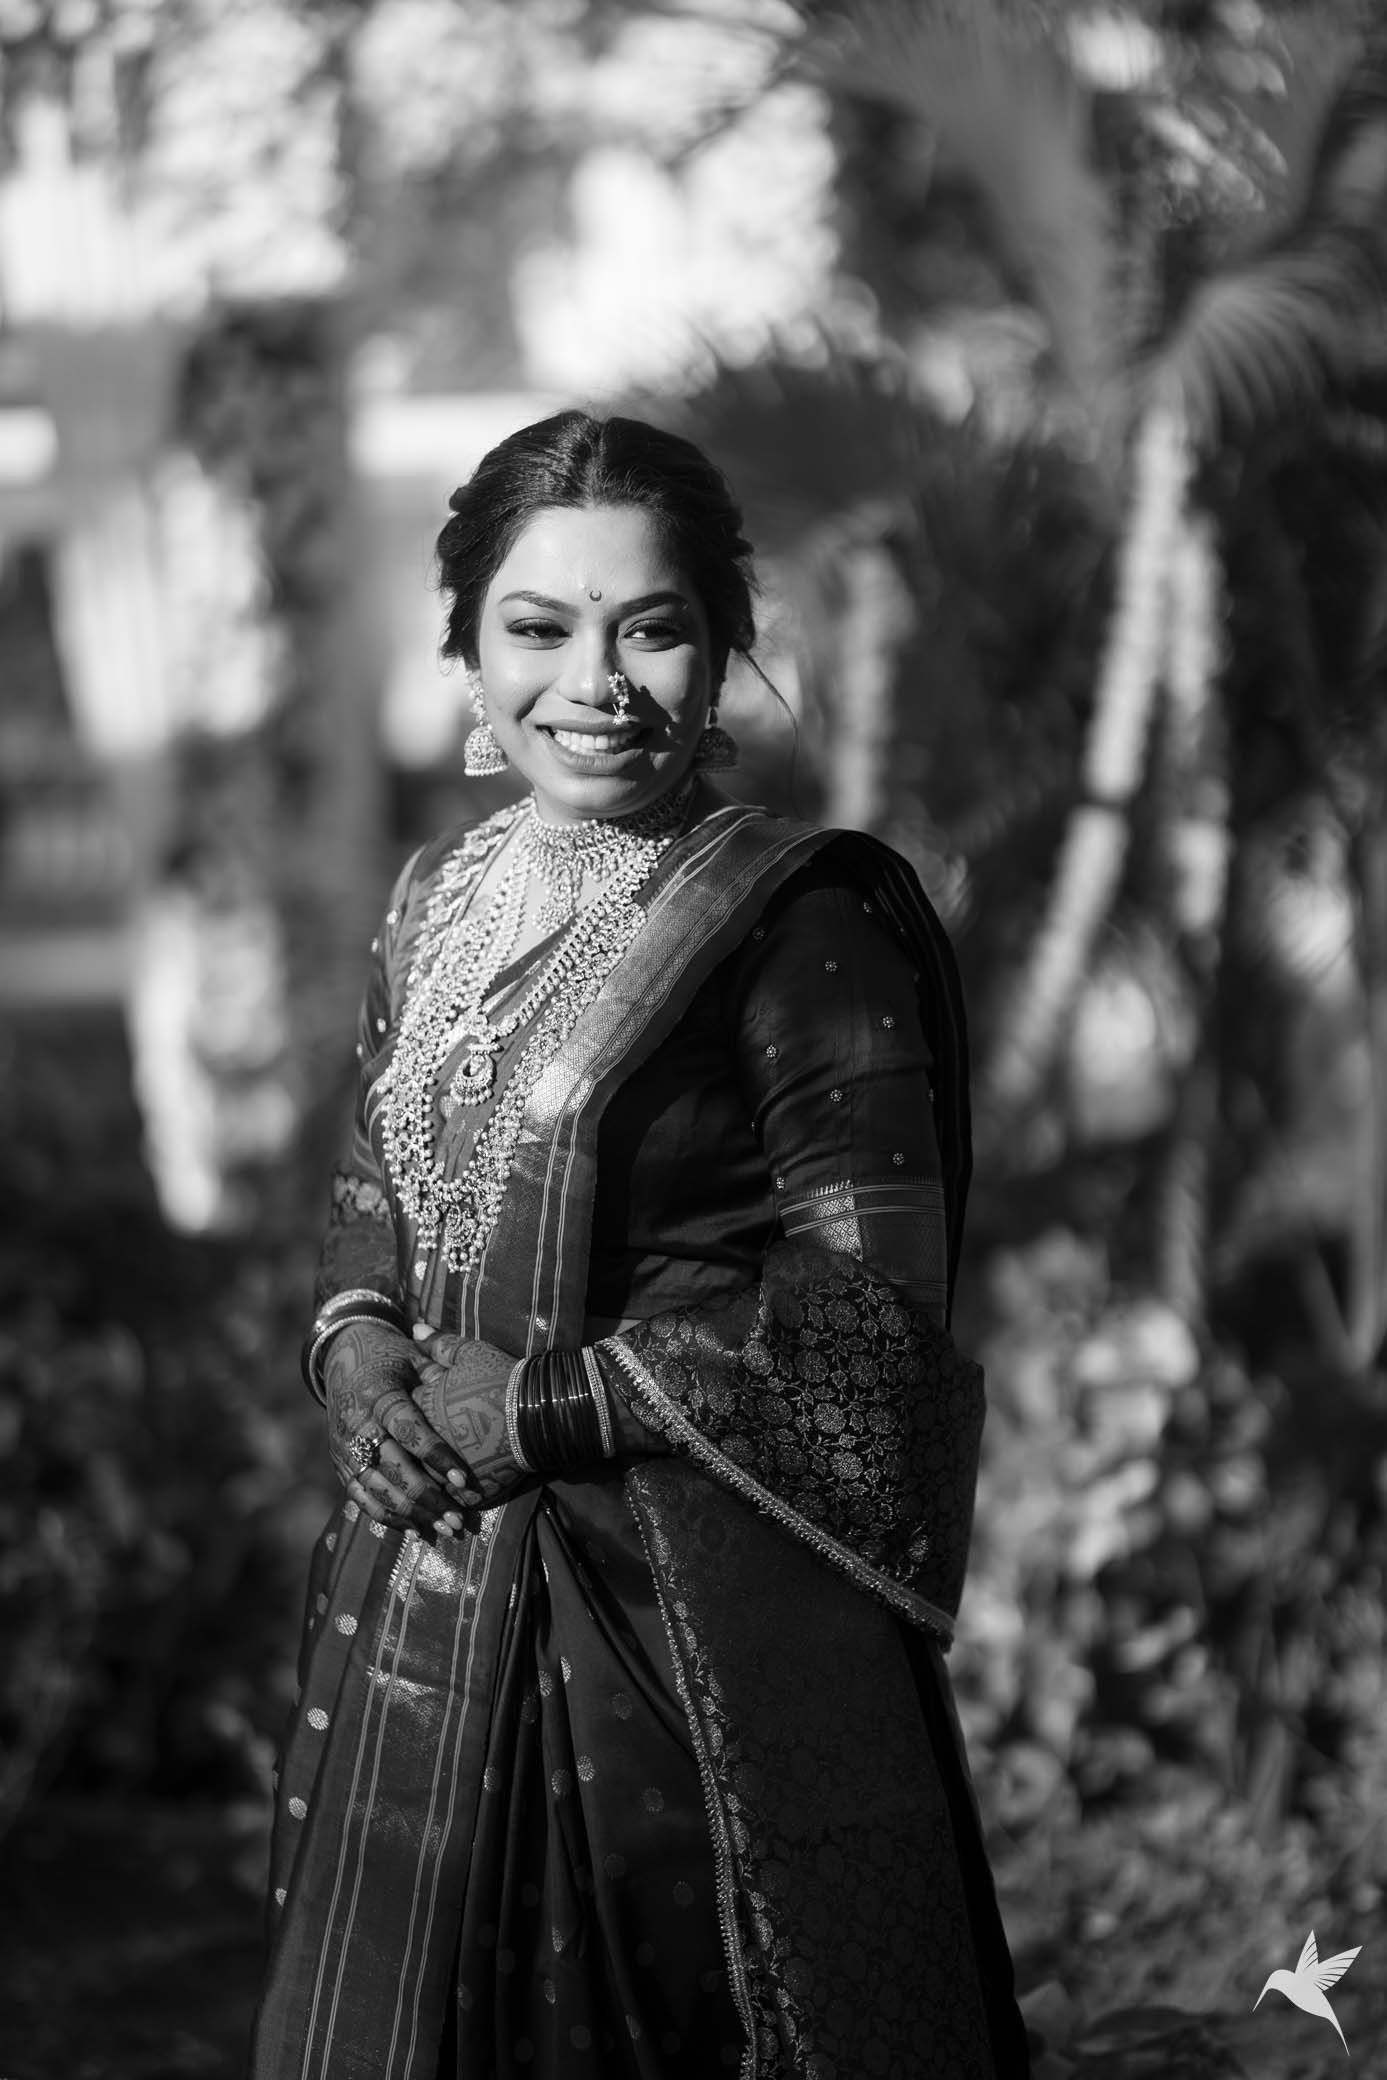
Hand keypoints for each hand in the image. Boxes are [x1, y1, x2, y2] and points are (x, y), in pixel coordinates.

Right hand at [322, 1319, 480, 1532]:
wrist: (343, 1354)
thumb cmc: (393, 1356)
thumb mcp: (415, 1356)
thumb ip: (441, 1371)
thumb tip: (479, 1379)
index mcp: (378, 1393)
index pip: (407, 1430)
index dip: (435, 1456)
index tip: (463, 1479)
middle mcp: (356, 1423)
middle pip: (392, 1469)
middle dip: (427, 1498)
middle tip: (459, 1519)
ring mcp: (344, 1447)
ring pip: (378, 1491)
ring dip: (413, 1514)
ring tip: (447, 1529)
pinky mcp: (340, 1463)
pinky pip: (362, 1498)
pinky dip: (389, 1517)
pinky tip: (417, 1529)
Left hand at [409, 1327, 525, 1508]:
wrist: (538, 1411)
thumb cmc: (502, 1379)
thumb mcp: (470, 1353)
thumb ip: (439, 1344)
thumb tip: (415, 1328)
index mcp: (419, 1408)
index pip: (396, 1418)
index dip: (401, 1420)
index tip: (406, 1423)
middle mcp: (424, 1442)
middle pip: (401, 1458)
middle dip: (399, 1463)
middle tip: (400, 1467)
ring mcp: (444, 1470)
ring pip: (420, 1488)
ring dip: (418, 1493)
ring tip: (420, 1499)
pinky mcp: (466, 1491)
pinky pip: (447, 1504)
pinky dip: (444, 1507)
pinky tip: (443, 1513)